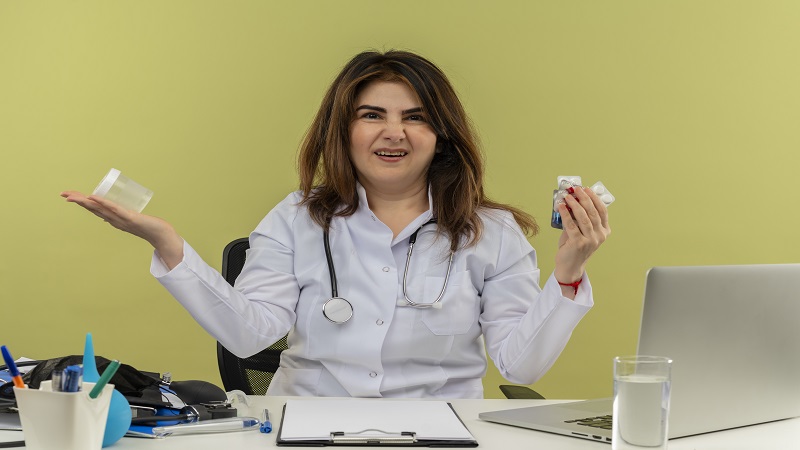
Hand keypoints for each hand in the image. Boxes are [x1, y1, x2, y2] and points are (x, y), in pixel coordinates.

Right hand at [60, 191, 183, 267]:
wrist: (161, 235)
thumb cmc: (148, 226)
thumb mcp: (131, 219)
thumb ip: (123, 215)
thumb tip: (115, 210)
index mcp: (112, 219)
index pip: (94, 208)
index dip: (81, 201)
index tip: (69, 195)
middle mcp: (114, 220)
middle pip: (92, 208)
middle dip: (77, 200)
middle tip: (63, 194)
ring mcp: (120, 219)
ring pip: (100, 208)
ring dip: (85, 201)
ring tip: (73, 196)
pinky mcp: (130, 217)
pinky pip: (115, 209)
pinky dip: (104, 203)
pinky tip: (94, 198)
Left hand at [554, 186, 610, 286]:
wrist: (570, 266)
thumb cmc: (575, 247)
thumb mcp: (583, 231)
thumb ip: (581, 218)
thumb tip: (573, 200)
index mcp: (604, 231)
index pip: (602, 211)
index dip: (594, 198)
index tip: (587, 189)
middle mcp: (600, 236)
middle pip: (593, 212)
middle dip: (584, 198)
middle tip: (576, 189)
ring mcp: (590, 240)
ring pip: (583, 217)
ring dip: (575, 204)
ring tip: (568, 196)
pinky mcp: (578, 243)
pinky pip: (571, 225)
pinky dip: (566, 214)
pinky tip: (561, 207)